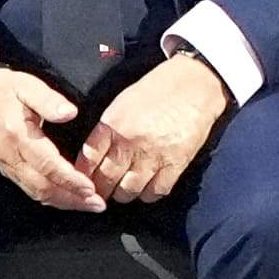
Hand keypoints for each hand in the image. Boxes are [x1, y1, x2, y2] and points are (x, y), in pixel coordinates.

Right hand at [0, 58, 107, 212]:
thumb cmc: (8, 89)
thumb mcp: (28, 85)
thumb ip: (49, 99)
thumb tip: (70, 113)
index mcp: (17, 135)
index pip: (47, 165)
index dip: (70, 179)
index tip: (91, 188)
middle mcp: (11, 156)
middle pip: (43, 187)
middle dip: (72, 198)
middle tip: (98, 204)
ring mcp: (7, 165)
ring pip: (36, 193)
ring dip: (63, 202)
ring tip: (88, 204)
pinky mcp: (7, 169)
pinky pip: (29, 189)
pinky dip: (51, 198)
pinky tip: (68, 198)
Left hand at [81, 51, 227, 204]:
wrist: (195, 85)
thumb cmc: (158, 90)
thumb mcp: (122, 103)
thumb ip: (107, 130)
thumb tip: (94, 156)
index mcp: (113, 124)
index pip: (88, 159)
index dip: (83, 174)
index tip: (83, 180)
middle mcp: (130, 143)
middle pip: (105, 179)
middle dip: (100, 190)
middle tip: (101, 193)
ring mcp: (153, 156)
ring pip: (128, 191)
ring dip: (122, 194)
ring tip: (123, 190)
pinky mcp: (175, 164)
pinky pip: (155, 192)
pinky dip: (148, 194)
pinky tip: (147, 188)